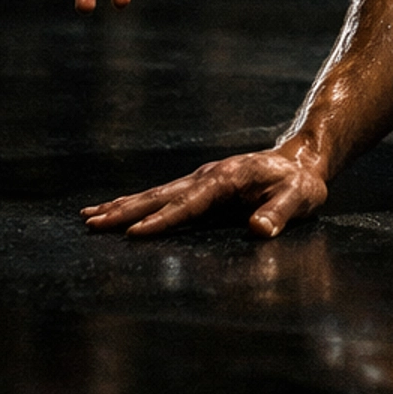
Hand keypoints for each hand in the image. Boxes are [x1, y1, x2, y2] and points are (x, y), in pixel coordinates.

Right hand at [82, 143, 328, 237]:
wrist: (302, 159)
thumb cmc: (301, 183)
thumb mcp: (299, 198)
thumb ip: (279, 213)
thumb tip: (259, 231)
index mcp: (227, 179)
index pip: (189, 203)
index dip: (163, 220)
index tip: (134, 234)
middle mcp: (208, 176)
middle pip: (160, 195)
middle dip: (126, 211)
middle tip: (93, 224)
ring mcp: (201, 179)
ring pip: (155, 193)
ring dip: (123, 205)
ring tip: (90, 217)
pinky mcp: (200, 185)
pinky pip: (163, 195)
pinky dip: (137, 202)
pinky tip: (117, 208)